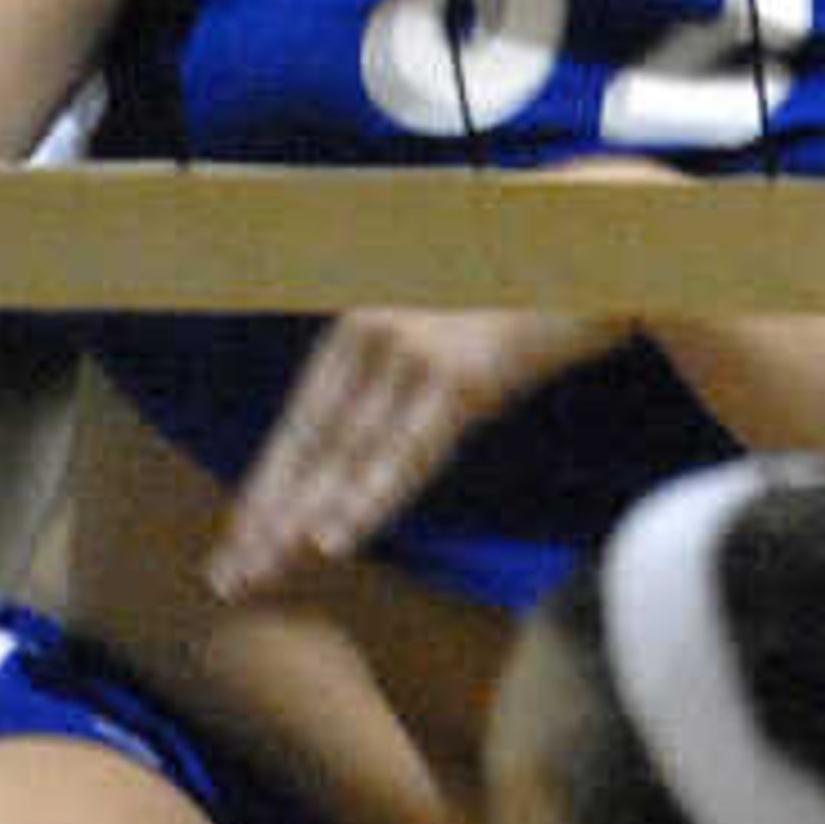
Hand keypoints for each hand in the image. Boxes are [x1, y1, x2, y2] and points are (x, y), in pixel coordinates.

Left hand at [206, 306, 628, 597]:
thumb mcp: (447, 333)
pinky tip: (332, 541)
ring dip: (300, 522)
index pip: (301, 423)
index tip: (237, 542)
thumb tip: (371, 447)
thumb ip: (404, 379)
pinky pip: (407, 452)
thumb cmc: (524, 291)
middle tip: (230, 580)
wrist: (594, 243)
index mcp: (362, 326)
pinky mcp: (462, 373)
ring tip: (263, 574)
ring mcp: (415, 351)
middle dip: (267, 517)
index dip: (268, 487)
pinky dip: (367, 499)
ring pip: (346, 456)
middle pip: (310, 444)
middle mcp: (373, 333)